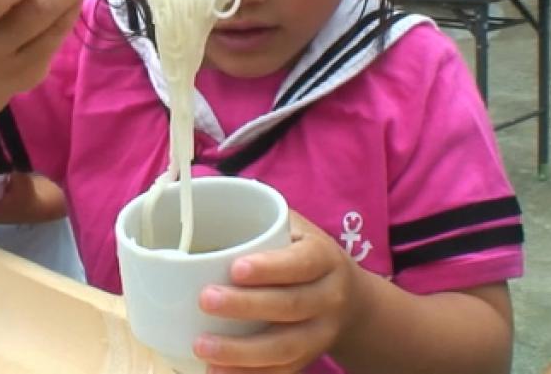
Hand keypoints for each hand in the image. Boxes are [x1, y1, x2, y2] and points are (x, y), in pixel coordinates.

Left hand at [192, 211, 365, 372]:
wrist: (350, 299)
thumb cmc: (304, 254)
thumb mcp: (294, 227)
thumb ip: (261, 217)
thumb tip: (200, 194)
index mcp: (324, 258)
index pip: (301, 263)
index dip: (270, 268)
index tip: (235, 268)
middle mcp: (329, 298)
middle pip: (291, 306)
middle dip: (246, 306)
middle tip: (204, 300)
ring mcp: (321, 334)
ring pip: (286, 348)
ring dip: (241, 352)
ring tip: (201, 346)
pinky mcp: (309, 359)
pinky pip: (282, 372)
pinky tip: (216, 372)